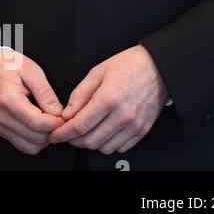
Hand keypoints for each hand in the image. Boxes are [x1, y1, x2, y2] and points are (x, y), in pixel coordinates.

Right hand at [0, 47, 65, 154]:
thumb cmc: (8, 66)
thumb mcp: (32, 72)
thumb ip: (46, 93)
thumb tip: (59, 113)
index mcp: (8, 99)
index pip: (38, 123)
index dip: (57, 123)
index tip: (64, 116)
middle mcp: (2, 116)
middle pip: (36, 138)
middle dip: (53, 131)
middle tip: (59, 118)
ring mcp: (1, 125)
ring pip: (31, 147)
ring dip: (45, 139)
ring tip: (50, 123)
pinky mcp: (2, 130)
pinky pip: (24, 146)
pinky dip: (36, 141)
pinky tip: (40, 127)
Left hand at [49, 45, 166, 154]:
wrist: (158, 67)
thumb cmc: (128, 66)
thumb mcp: (97, 72)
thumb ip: (79, 94)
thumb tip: (67, 113)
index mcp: (108, 99)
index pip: (80, 125)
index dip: (63, 133)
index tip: (55, 135)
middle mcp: (122, 115)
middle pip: (91, 140)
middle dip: (73, 141)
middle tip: (66, 135)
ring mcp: (134, 125)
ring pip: (105, 147)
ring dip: (90, 144)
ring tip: (84, 133)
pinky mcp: (143, 130)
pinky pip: (121, 148)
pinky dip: (108, 145)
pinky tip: (102, 134)